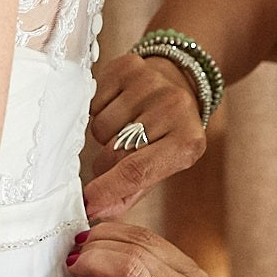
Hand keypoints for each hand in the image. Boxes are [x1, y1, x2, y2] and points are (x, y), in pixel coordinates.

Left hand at [65, 220, 215, 276]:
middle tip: (75, 254)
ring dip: (92, 261)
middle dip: (96, 244)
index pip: (147, 237)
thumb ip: (145, 276)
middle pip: (135, 247)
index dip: (109, 232)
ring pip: (128, 266)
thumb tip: (97, 243)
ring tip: (75, 269)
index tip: (86, 239)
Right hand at [82, 53, 207, 221]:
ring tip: (124, 124)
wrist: (178, 79)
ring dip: (105, 134)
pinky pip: (94, 101)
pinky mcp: (128, 65)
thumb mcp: (163, 166)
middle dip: (107, 163)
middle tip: (120, 152)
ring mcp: (150, 83)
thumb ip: (131, 192)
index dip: (108, 189)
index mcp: (188, 142)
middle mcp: (173, 108)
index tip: (88, 204)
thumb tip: (97, 211)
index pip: (138, 171)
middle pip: (113, 153)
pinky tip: (119, 105)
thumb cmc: (168, 131)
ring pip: (100, 127)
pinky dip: (99, 109)